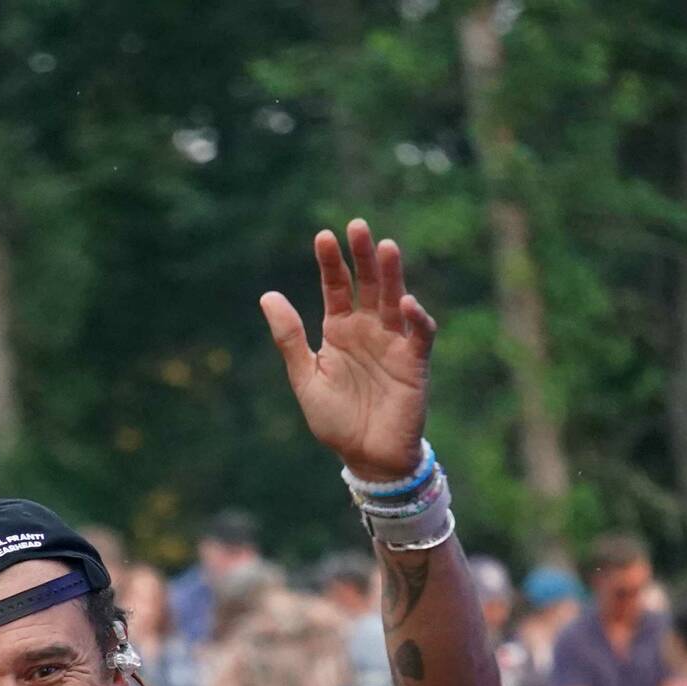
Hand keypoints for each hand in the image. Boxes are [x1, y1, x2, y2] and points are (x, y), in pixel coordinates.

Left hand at [260, 219, 437, 480]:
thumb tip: (267, 296)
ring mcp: (393, 343)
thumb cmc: (335, 421)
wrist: (366, 458)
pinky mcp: (414, 363)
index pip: (336, 287)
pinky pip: (419, 335)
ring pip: (395, 300)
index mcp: (339, 330)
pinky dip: (415, 318)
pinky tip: (405, 303)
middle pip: (367, 284)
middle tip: (357, 226)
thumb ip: (290, 339)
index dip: (331, 263)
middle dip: (363, 256)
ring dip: (392, 275)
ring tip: (386, 246)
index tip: (323, 236)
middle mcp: (368, 330)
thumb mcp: (305, 378)